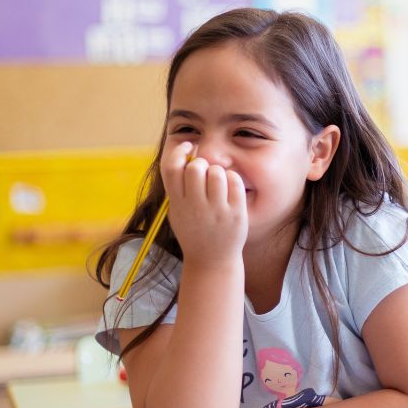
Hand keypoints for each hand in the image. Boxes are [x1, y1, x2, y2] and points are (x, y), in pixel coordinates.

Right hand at [161, 141, 247, 268]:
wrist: (211, 261)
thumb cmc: (193, 230)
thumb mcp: (177, 211)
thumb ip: (178, 186)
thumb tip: (185, 152)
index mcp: (177, 204)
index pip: (171, 168)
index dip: (178, 151)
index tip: (188, 147)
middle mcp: (195, 207)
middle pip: (195, 168)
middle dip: (201, 163)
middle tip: (205, 171)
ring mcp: (217, 211)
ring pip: (217, 173)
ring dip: (218, 171)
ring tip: (218, 181)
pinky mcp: (236, 214)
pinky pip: (235, 182)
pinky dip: (233, 179)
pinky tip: (230, 186)